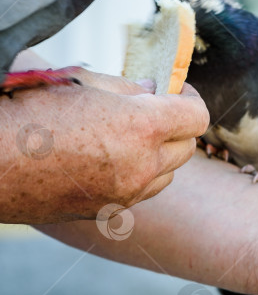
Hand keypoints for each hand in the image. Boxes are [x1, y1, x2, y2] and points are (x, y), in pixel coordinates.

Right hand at [0, 67, 208, 223]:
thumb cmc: (23, 112)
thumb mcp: (78, 82)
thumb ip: (126, 86)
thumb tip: (154, 89)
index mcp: (140, 128)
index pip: (198, 116)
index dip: (189, 98)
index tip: (177, 91)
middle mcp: (141, 166)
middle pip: (187, 147)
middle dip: (176, 125)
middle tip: (153, 109)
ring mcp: (124, 195)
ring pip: (168, 173)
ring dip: (160, 153)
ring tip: (129, 135)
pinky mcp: (105, 213)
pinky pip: (141, 192)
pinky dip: (139, 175)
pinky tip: (110, 158)